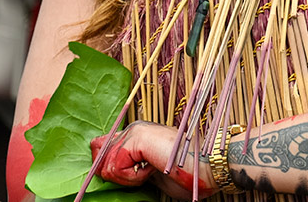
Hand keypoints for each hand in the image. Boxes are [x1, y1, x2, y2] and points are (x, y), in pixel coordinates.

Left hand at [91, 122, 217, 199]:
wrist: (207, 169)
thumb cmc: (184, 174)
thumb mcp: (149, 174)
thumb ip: (128, 169)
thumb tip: (104, 172)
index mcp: (136, 136)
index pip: (101, 147)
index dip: (107, 167)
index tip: (131, 178)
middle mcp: (133, 129)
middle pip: (99, 157)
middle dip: (117, 176)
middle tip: (145, 175)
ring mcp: (135, 131)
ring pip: (107, 165)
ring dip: (128, 178)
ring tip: (152, 171)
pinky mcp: (137, 138)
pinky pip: (116, 166)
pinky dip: (133, 177)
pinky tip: (152, 168)